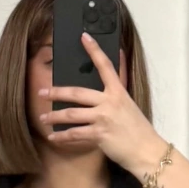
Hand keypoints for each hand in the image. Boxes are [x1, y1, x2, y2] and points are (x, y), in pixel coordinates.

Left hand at [37, 32, 165, 174]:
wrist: (147, 151)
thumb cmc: (138, 130)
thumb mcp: (129, 105)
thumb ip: (116, 92)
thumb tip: (109, 77)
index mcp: (118, 92)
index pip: (105, 65)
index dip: (94, 50)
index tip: (84, 37)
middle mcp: (110, 102)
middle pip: (77, 92)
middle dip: (56, 92)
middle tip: (41, 92)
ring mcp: (103, 118)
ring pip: (71, 114)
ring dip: (54, 116)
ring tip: (43, 118)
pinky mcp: (99, 134)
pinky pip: (75, 134)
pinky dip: (62, 136)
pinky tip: (53, 137)